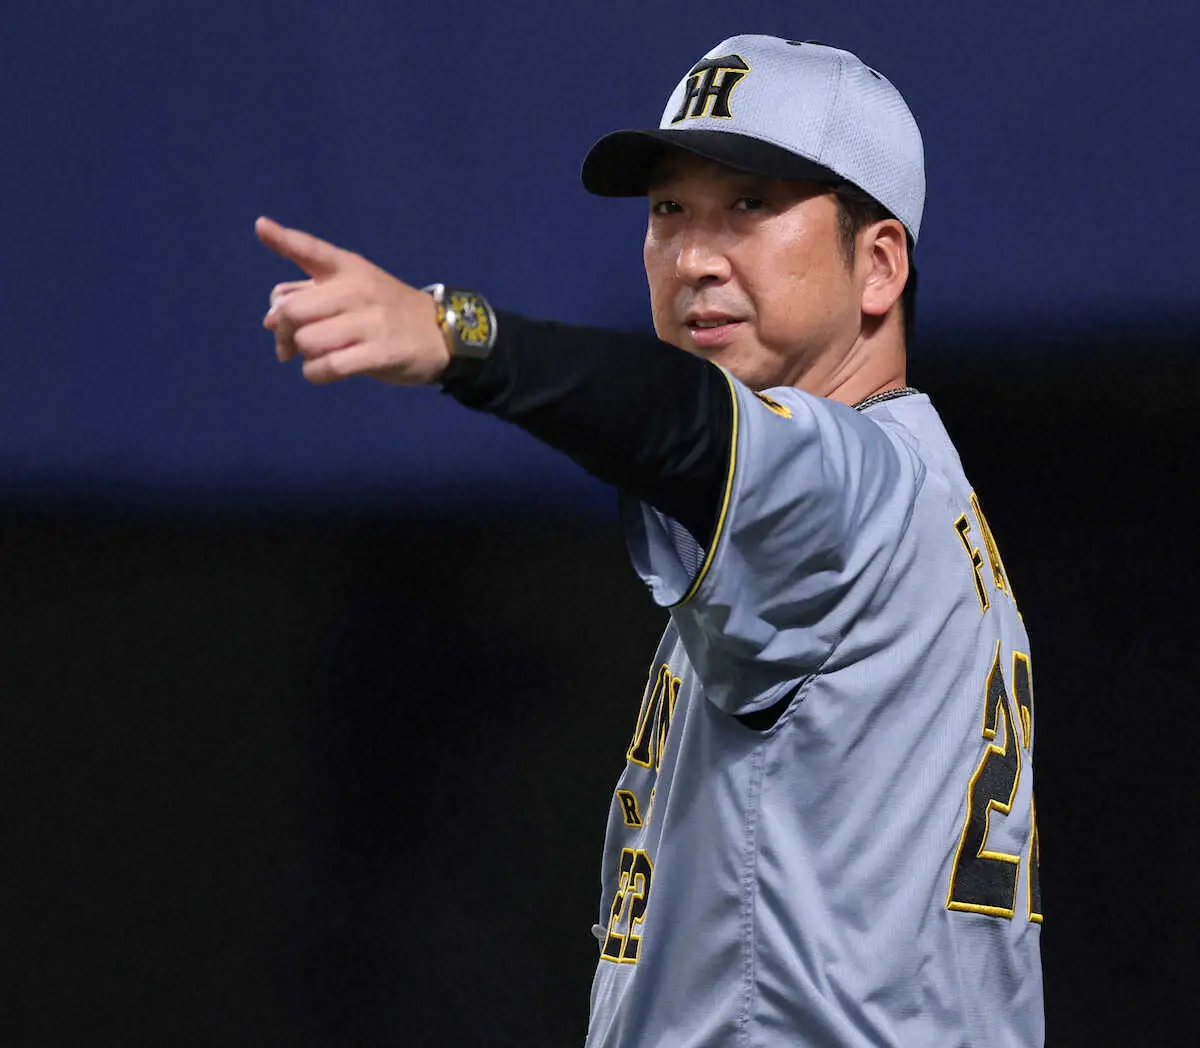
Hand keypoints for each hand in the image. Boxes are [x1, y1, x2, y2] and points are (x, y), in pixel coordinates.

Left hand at [256, 216, 450, 385]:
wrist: (441, 334)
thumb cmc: (387, 312)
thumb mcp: (354, 290)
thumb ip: (309, 296)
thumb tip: (270, 318)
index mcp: (349, 269)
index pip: (312, 250)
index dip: (283, 239)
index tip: (260, 226)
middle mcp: (358, 290)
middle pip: (294, 311)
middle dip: (283, 332)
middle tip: (288, 345)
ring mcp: (370, 322)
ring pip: (308, 341)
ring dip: (303, 355)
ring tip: (317, 357)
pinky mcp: (380, 353)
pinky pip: (329, 366)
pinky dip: (316, 374)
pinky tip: (324, 371)